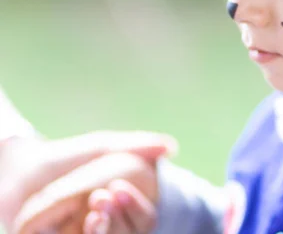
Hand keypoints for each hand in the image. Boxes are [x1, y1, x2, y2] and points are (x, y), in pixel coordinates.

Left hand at [0, 131, 175, 232]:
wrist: (23, 168)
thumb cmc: (67, 158)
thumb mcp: (103, 148)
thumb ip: (136, 146)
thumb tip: (170, 148)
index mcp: (122, 211)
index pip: (144, 219)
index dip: (136, 208)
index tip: (120, 188)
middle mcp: (107, 229)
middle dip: (119, 221)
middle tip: (102, 197)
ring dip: (106, 231)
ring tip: (95, 211)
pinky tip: (85, 222)